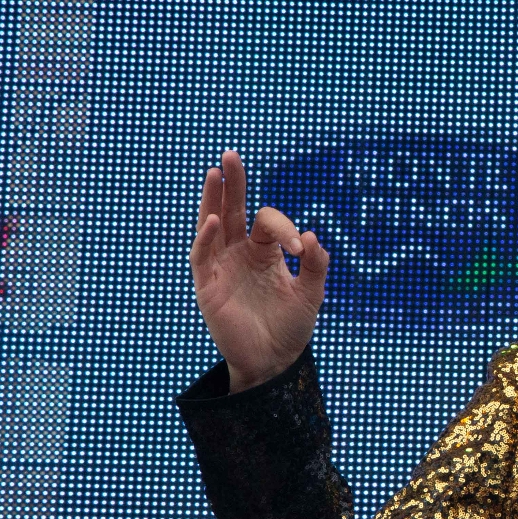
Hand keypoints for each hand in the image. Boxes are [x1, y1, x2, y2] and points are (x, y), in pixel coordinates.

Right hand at [188, 150, 328, 392]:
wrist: (274, 362)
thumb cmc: (291, 327)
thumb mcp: (311, 294)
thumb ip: (316, 265)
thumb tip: (312, 235)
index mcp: (265, 252)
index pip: (269, 223)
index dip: (285, 229)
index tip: (299, 249)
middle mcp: (240, 253)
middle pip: (232, 209)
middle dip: (232, 183)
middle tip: (231, 155)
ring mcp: (221, 266)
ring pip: (212, 225)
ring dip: (212, 200)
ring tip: (215, 172)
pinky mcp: (207, 285)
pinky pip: (201, 256)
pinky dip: (205, 238)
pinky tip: (212, 219)